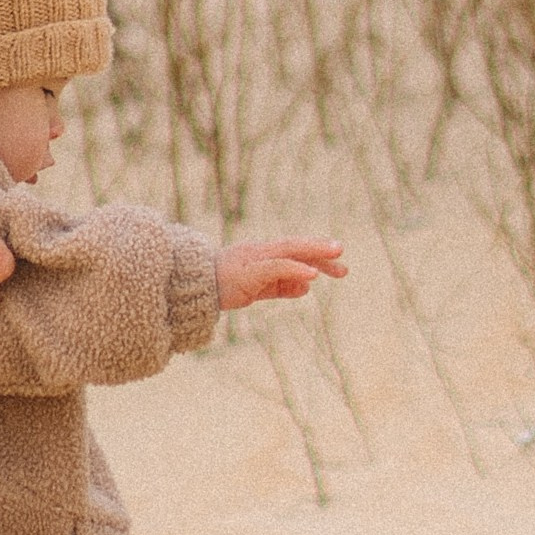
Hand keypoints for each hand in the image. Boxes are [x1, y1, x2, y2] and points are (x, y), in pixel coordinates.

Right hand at [216, 237, 346, 310]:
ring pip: (289, 251)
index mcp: (263, 255)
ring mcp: (255, 259)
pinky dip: (295, 269)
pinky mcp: (249, 271)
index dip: (317, 255)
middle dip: (319, 248)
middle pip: (295, 246)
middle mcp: (261, 252)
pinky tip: (313, 275)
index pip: (294, 252)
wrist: (192, 287)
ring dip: (313, 252)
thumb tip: (307, 287)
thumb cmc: (223, 285)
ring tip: (335, 255)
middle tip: (341, 250)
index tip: (339, 263)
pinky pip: (276, 267)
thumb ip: (281, 287)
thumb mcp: (258, 287)